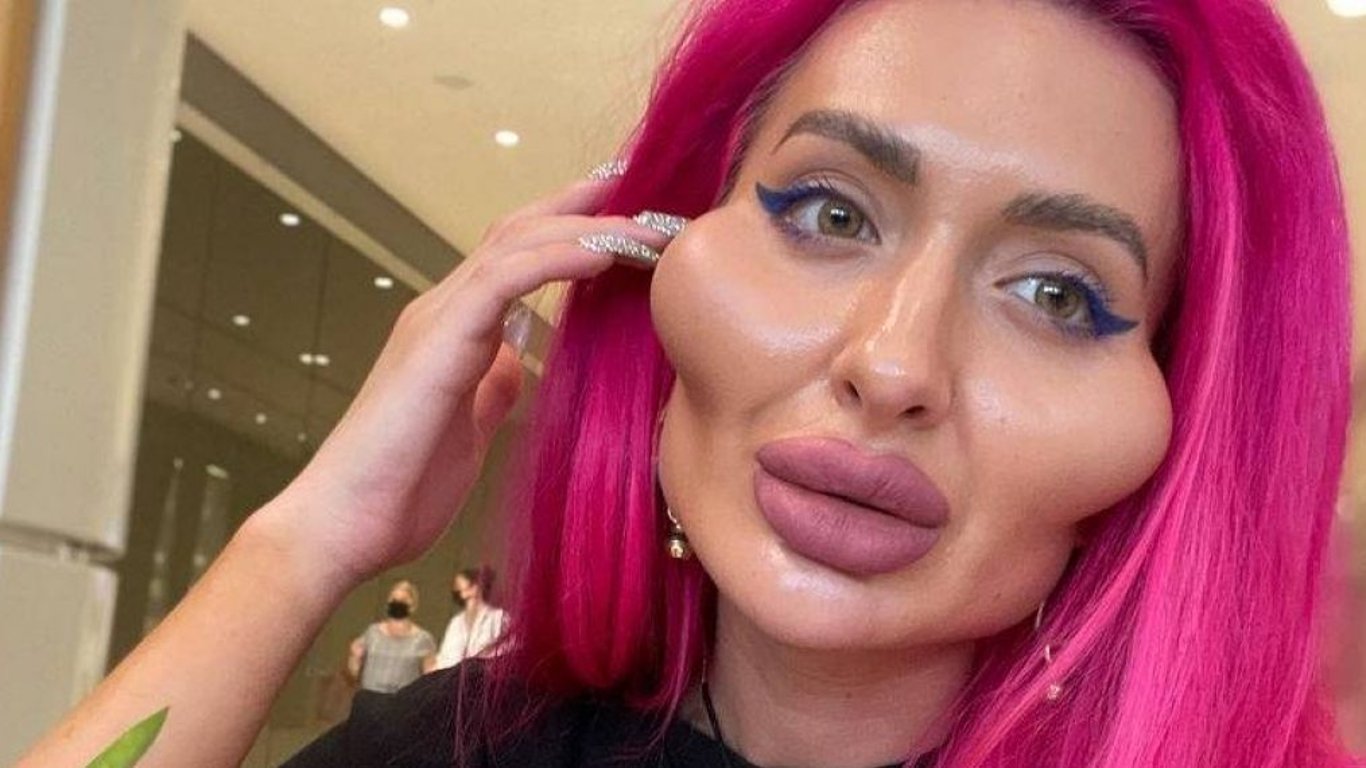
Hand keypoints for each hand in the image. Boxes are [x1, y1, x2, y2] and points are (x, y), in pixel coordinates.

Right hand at [261, 178, 673, 584]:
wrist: (344, 524)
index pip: (520, 255)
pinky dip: (556, 259)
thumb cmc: (402, 485)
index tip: (632, 218)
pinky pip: (503, 280)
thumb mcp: (470, 428)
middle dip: (586, 205)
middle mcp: (444, 309)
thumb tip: (519, 363)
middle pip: (521, 230)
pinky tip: (603, 254)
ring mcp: (436, 319)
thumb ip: (491, 387)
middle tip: (648, 189)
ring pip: (517, 243)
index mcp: (456, 329)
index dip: (574, 228)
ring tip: (647, 225)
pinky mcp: (437, 342)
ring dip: (588, 227)